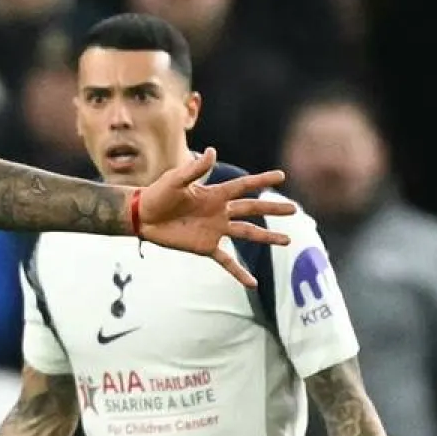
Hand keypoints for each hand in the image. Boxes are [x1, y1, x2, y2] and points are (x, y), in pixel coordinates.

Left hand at [137, 148, 296, 286]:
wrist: (142, 216)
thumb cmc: (157, 194)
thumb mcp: (175, 180)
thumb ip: (194, 169)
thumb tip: (212, 151)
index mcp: (214, 194)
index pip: (243, 186)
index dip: (261, 181)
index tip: (281, 176)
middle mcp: (219, 212)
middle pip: (251, 210)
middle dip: (272, 210)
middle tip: (294, 209)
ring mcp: (214, 230)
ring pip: (246, 233)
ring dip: (266, 237)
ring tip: (287, 241)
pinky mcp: (205, 247)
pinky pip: (226, 261)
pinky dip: (239, 272)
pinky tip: (253, 283)